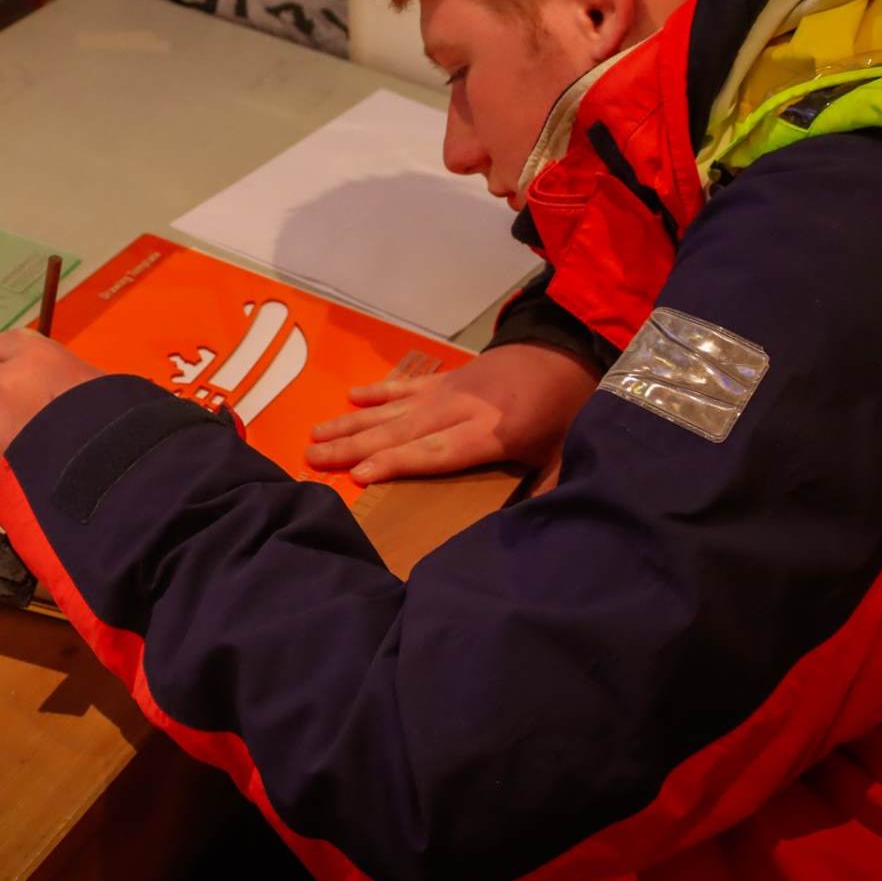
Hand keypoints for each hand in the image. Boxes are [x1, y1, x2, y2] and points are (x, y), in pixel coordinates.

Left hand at [0, 329, 102, 478]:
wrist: (111, 467)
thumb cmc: (115, 418)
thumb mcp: (94, 379)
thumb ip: (60, 373)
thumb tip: (50, 380)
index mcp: (36, 356)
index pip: (4, 344)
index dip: (12, 359)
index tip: (22, 371)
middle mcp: (6, 383)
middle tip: (14, 404)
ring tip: (18, 437)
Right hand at [306, 343, 597, 484]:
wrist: (569, 348)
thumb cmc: (569, 408)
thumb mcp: (566, 452)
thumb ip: (547, 490)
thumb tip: (530, 532)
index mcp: (491, 431)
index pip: (435, 452)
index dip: (396, 463)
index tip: (358, 474)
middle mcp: (461, 408)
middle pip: (401, 430)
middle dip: (354, 445)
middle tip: (312, 457)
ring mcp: (450, 389)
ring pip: (394, 408)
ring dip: (353, 422)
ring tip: (315, 434)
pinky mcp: (450, 376)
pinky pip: (407, 386)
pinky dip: (379, 391)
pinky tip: (352, 397)